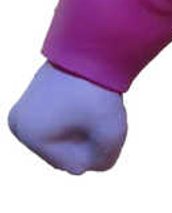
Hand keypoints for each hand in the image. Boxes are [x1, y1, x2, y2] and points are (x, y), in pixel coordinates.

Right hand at [8, 62, 127, 174]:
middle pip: (66, 155)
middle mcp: (19, 126)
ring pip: (65, 141)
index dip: (97, 148)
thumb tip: (88, 164)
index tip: (98, 118)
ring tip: (87, 106)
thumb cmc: (99, 90)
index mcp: (30, 135)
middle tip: (94, 111)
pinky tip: (81, 101)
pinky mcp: (32, 101)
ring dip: (83, 131)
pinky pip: (60, 126)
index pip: (77, 166)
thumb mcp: (111, 134)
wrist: (91, 46)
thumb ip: (104, 162)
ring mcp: (22, 112)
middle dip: (87, 140)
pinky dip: (77, 119)